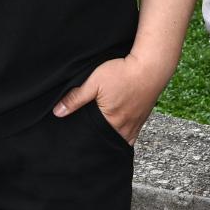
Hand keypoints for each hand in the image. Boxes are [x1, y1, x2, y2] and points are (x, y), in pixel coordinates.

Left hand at [51, 53, 173, 142]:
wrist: (151, 66)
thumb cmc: (122, 72)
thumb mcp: (94, 82)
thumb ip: (76, 98)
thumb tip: (58, 112)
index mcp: (112, 121)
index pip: (94, 138)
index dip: (85, 139)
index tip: (76, 139)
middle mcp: (126, 127)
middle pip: (108, 141)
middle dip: (98, 142)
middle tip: (86, 140)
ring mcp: (136, 123)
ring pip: (121, 139)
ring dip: (111, 139)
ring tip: (100, 138)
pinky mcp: (143, 117)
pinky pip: (132, 134)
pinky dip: (124, 135)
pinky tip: (116, 131)